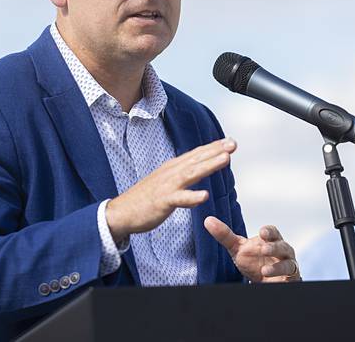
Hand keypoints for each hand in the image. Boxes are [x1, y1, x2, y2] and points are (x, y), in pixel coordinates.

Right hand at [106, 138, 236, 242]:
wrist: (122, 212)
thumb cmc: (144, 198)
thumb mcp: (164, 180)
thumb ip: (180, 174)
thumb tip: (195, 168)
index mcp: (172, 168)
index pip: (196, 154)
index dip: (213, 147)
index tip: (230, 142)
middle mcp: (170, 173)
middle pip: (196, 159)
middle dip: (215, 151)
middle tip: (233, 144)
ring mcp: (166, 186)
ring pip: (190, 174)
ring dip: (208, 166)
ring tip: (225, 160)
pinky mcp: (162, 201)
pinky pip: (179, 199)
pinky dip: (191, 197)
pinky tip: (204, 196)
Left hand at [204, 218, 299, 282]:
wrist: (262, 281)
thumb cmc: (253, 260)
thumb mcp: (237, 248)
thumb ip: (224, 235)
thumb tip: (207, 220)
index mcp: (270, 240)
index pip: (273, 232)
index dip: (269, 232)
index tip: (262, 232)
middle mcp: (282, 251)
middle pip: (283, 246)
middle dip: (274, 247)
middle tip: (263, 249)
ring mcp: (287, 265)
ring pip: (288, 263)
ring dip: (277, 267)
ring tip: (264, 271)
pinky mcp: (290, 279)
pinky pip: (291, 277)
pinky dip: (282, 277)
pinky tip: (269, 278)